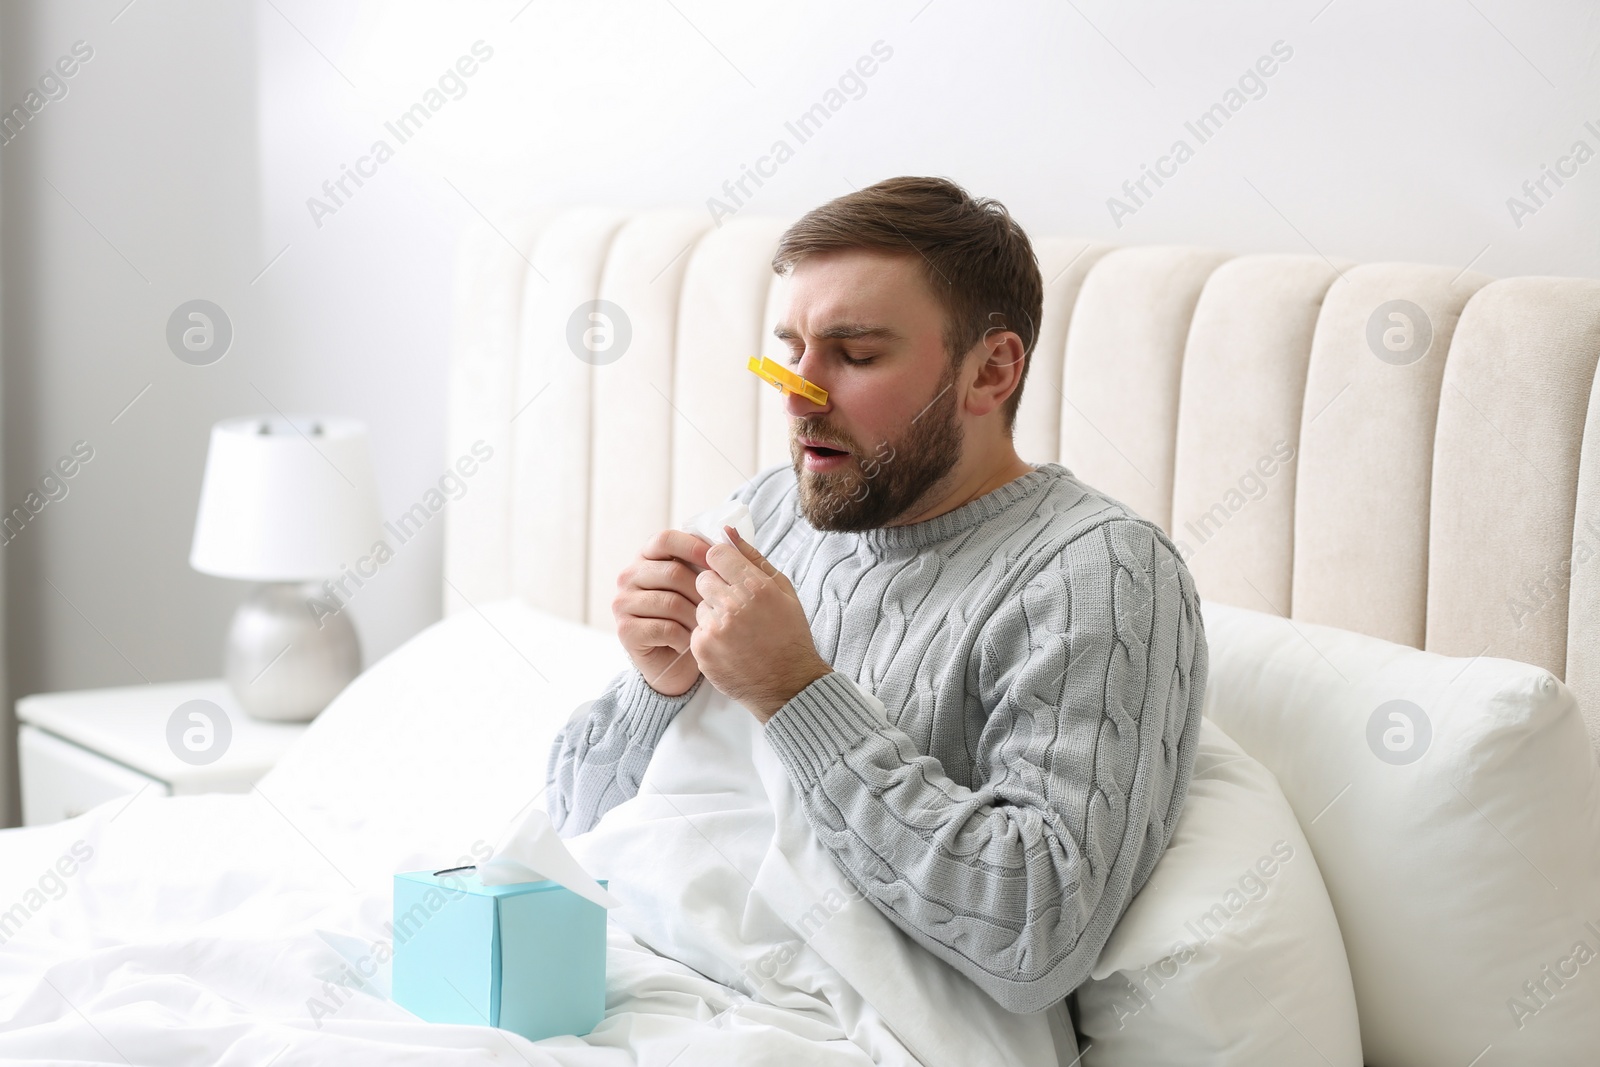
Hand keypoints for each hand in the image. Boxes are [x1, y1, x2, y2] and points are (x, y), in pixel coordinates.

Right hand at [613, 530, 711, 696]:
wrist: (678, 664)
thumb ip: (713, 559)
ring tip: (706, 627)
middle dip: (701, 592)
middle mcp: (629, 576)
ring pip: (670, 602)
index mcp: (646, 557)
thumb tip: (729, 531)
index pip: (666, 539)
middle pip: (672, 572)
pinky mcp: (625, 630)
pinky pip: (664, 628)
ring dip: (695, 618)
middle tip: (718, 608)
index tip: (717, 564)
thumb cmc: (694, 617)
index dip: (693, 547)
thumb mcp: (703, 585)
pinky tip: (690, 642)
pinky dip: (685, 638)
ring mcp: (622, 603)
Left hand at [691, 527, 830, 721]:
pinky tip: (729, 646)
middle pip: (702, 578)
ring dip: (711, 613)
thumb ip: (753, 558)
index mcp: (755, 586)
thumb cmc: (789, 634)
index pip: (716, 554)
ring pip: (698, 605)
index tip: (728, 574)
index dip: (721, 563)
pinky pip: (696, 630)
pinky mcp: (702, 650)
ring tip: (735, 629)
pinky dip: (708, 636)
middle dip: (715, 588)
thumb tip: (728, 530)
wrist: (789, 684)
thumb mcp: (783, 590)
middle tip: (734, 605)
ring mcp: (715, 629)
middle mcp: (733, 606)